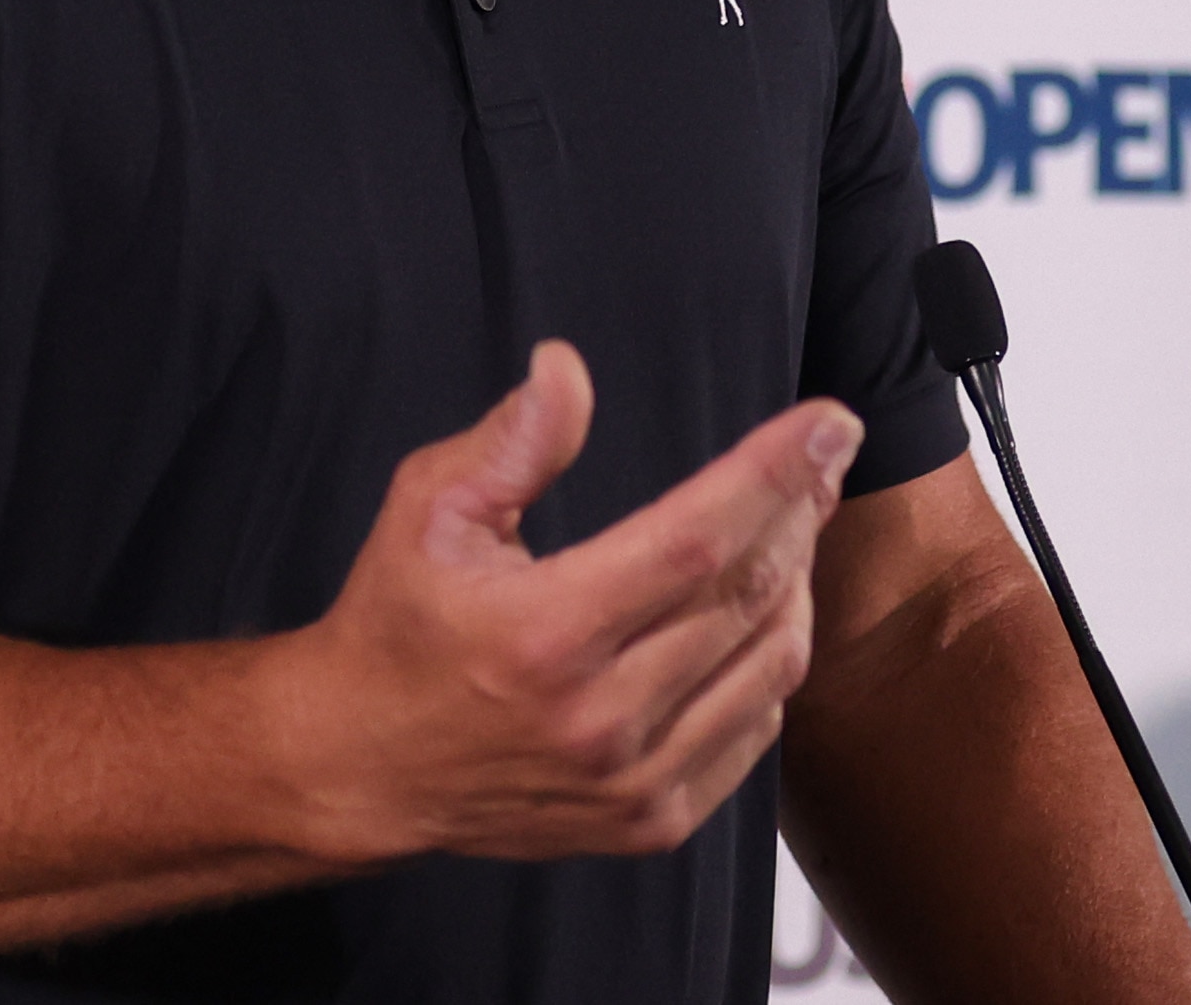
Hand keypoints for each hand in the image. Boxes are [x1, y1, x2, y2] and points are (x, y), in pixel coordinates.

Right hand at [273, 342, 861, 865]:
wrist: (360, 765)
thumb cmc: (397, 623)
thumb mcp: (427, 512)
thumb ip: (510, 442)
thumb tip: (567, 368)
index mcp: (546, 631)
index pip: (697, 540)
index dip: (775, 474)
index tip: (829, 422)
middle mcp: (600, 716)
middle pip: (748, 598)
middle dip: (800, 512)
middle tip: (819, 456)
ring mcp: (632, 781)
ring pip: (770, 669)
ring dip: (797, 585)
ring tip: (789, 528)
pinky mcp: (649, 822)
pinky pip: (754, 737)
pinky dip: (771, 666)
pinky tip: (754, 617)